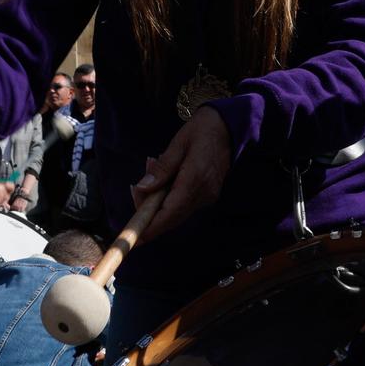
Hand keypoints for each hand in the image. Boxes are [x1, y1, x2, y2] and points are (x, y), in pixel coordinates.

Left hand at [131, 107, 229, 244]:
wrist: (229, 127)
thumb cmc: (201, 130)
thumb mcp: (177, 144)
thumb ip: (161, 169)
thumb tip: (143, 188)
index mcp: (195, 180)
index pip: (170, 212)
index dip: (152, 228)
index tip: (136, 239)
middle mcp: (203, 194)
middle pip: (172, 217)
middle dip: (149, 213)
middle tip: (135, 190)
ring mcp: (208, 197)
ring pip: (177, 213)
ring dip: (158, 205)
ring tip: (147, 182)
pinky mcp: (209, 195)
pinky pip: (184, 206)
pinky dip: (168, 200)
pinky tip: (162, 183)